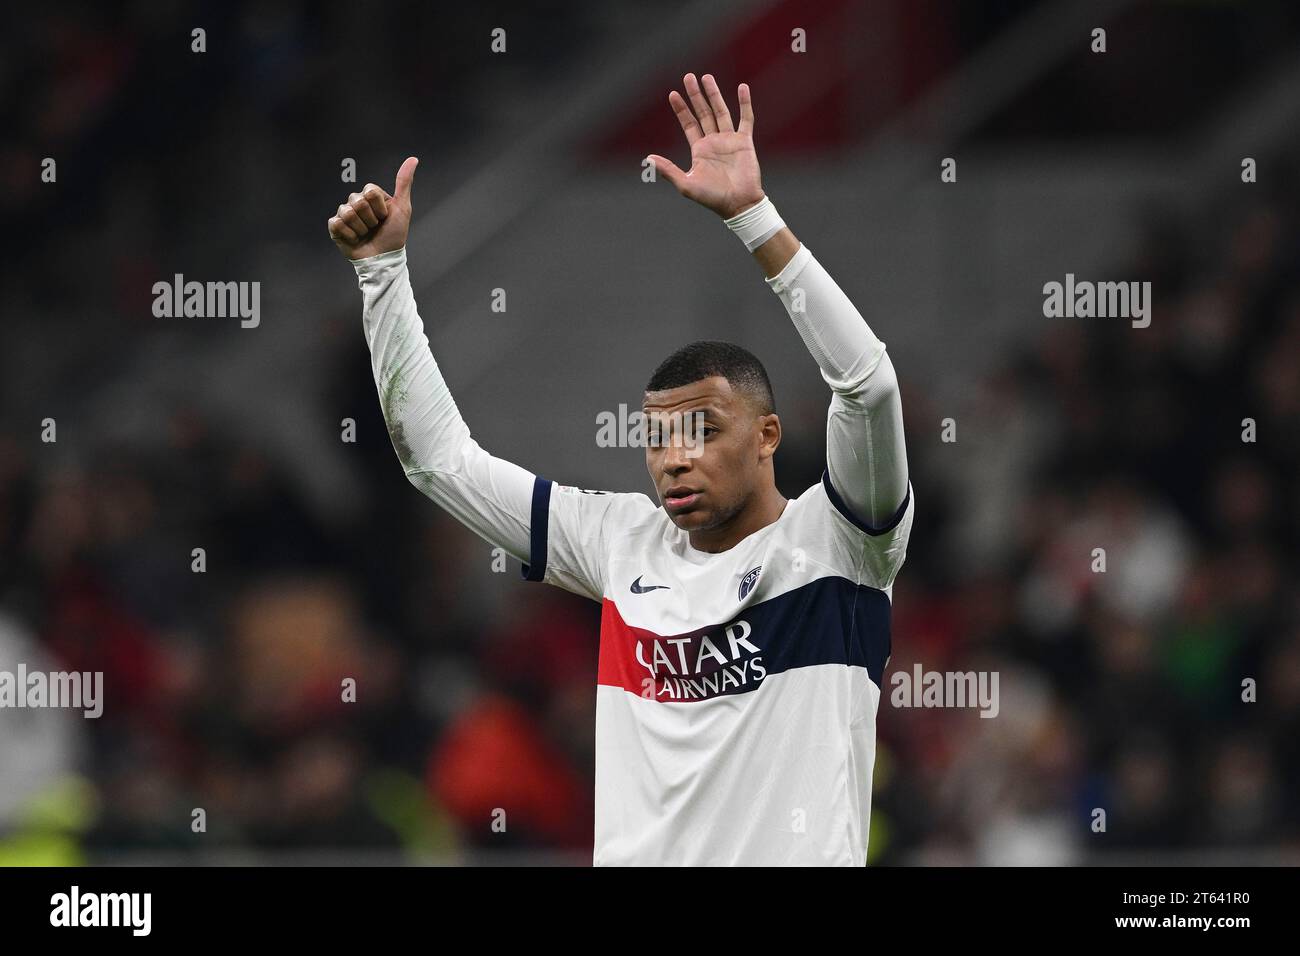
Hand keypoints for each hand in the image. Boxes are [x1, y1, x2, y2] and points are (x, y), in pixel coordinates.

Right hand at [327, 156, 417, 259]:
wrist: (384, 258)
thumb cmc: (394, 234)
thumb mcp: (402, 207)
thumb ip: (404, 182)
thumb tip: (413, 159)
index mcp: (370, 196)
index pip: (369, 191)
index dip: (379, 207)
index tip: (385, 217)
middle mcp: (356, 202)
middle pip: (358, 201)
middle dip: (370, 219)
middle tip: (375, 227)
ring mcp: (345, 214)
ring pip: (347, 212)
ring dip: (361, 228)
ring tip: (365, 234)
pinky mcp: (335, 227)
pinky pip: (336, 223)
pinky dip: (349, 235)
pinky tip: (354, 239)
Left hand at [647, 74, 763, 218]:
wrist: (738, 204)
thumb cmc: (712, 198)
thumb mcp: (686, 184)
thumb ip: (668, 170)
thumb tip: (648, 159)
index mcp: (699, 150)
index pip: (688, 124)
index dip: (681, 109)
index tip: (672, 94)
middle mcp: (713, 141)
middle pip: (703, 113)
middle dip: (695, 95)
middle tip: (688, 77)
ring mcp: (729, 140)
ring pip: (721, 111)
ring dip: (714, 95)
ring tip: (707, 77)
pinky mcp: (744, 142)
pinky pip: (745, 118)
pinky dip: (744, 103)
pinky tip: (742, 88)